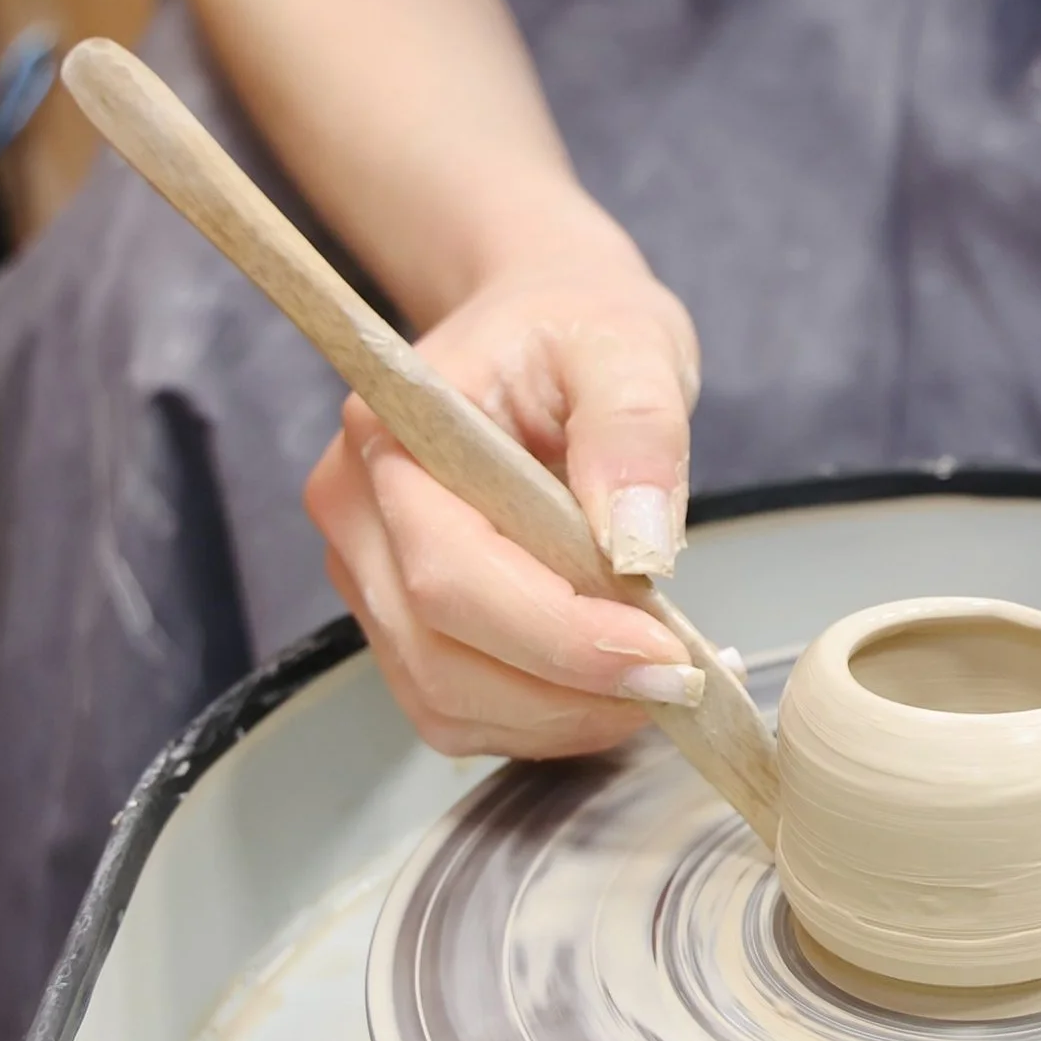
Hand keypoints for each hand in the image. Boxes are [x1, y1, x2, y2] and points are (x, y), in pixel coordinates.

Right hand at [304, 214, 708, 758]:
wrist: (541, 321)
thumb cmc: (576, 325)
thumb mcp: (629, 346)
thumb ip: (635, 434)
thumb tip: (638, 549)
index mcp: (391, 435)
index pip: (452, 573)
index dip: (557, 635)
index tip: (665, 656)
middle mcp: (356, 513)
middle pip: (440, 654)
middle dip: (570, 690)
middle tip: (683, 683)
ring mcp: (368, 573)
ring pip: (444, 698)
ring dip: (559, 718)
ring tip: (659, 682)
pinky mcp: (401, 618)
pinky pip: (457, 705)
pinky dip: (541, 718)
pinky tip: (612, 683)